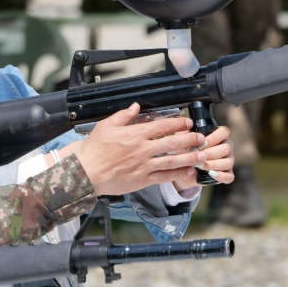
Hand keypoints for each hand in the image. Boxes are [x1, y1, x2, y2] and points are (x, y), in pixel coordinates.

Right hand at [65, 103, 211, 195]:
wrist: (85, 173)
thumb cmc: (94, 150)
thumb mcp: (105, 126)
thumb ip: (123, 116)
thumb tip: (136, 106)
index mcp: (134, 134)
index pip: (162, 126)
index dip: (178, 124)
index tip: (188, 124)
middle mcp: (142, 149)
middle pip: (172, 143)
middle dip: (190, 140)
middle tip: (202, 138)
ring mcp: (143, 166)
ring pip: (172, 160)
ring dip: (189, 157)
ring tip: (202, 155)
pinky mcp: (141, 180)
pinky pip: (164, 176)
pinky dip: (177, 174)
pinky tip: (188, 171)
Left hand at [172, 124, 234, 189]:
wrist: (182, 168)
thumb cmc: (185, 149)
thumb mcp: (183, 140)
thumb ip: (187, 135)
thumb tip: (190, 136)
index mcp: (219, 135)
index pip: (224, 132)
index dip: (214, 138)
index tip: (202, 144)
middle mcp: (227, 147)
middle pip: (226, 148)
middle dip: (210, 153)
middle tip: (197, 156)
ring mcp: (228, 161)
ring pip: (228, 162)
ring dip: (213, 164)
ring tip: (200, 166)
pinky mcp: (227, 174)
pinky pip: (229, 176)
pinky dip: (221, 176)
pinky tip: (210, 174)